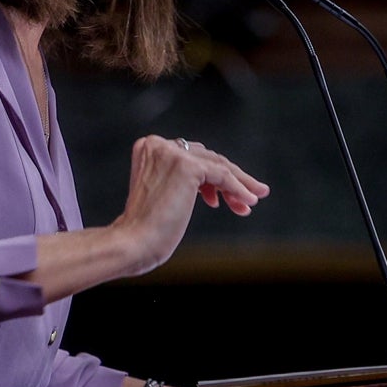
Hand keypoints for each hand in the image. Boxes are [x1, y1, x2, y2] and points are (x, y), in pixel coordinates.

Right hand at [112, 135, 268, 273]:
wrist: (133, 242)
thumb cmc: (144, 229)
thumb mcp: (161, 194)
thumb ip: (179, 180)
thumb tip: (214, 186)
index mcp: (148, 148)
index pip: (191, 155)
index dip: (212, 176)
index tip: (224, 197)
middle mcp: (158, 144)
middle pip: (206, 157)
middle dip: (230, 179)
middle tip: (250, 195)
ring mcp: (172, 154)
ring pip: (217, 164)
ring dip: (239, 183)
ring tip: (253, 200)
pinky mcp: (187, 166)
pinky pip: (222, 175)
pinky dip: (238, 188)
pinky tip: (247, 201)